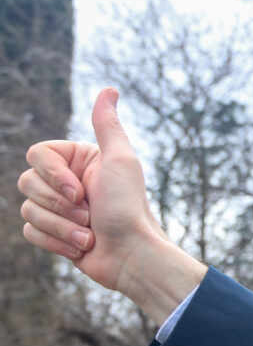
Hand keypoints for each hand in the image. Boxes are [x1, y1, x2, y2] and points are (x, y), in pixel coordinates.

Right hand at [18, 89, 204, 320]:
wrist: (132, 255)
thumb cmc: (128, 208)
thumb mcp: (120, 161)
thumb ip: (108, 126)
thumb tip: (109, 89)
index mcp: (78, 160)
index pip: (37, 155)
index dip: (53, 176)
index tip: (80, 192)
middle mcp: (66, 181)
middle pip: (27, 182)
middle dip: (59, 205)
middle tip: (90, 215)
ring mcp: (58, 208)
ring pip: (28, 209)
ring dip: (62, 226)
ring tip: (90, 236)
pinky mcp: (54, 233)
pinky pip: (29, 231)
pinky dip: (56, 242)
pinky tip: (81, 248)